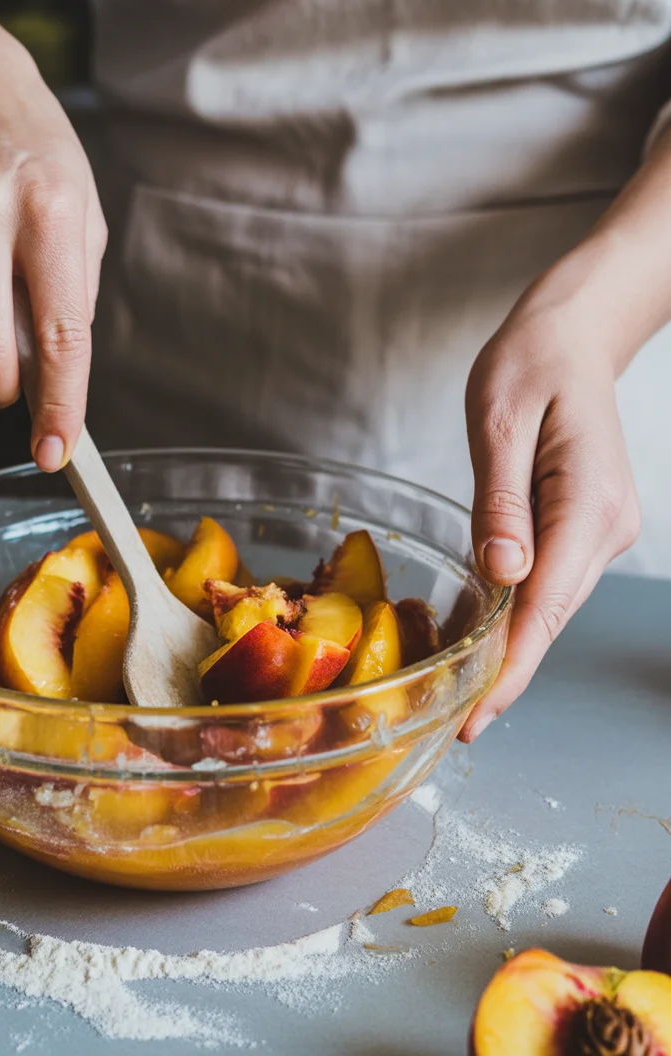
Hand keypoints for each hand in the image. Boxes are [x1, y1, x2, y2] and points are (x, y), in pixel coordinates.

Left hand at [459, 262, 640, 741]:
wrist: (572, 336)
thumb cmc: (531, 364)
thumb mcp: (500, 422)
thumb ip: (500, 501)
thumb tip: (503, 575)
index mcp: (587, 504)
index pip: (545, 607)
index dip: (510, 669)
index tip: (476, 718)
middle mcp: (605, 528)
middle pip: (550, 617)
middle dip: (505, 672)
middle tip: (454, 724)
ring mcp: (600, 530)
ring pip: (550, 604)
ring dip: (510, 647)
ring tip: (462, 694)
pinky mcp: (584, 526)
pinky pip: (549, 580)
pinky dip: (518, 612)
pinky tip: (486, 637)